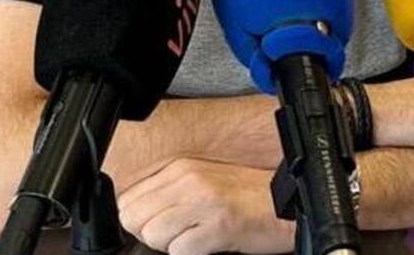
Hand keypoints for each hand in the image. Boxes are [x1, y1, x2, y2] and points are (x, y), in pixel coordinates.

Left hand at [116, 157, 293, 254]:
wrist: (286, 204)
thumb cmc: (244, 197)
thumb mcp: (200, 182)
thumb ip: (168, 192)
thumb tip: (136, 213)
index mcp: (180, 168)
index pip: (128, 200)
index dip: (140, 221)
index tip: (160, 224)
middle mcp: (189, 179)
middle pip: (134, 219)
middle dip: (150, 234)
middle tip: (178, 234)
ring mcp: (204, 201)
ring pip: (153, 235)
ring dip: (171, 245)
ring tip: (195, 238)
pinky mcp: (220, 225)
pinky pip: (181, 251)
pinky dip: (191, 254)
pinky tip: (208, 244)